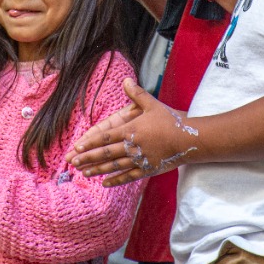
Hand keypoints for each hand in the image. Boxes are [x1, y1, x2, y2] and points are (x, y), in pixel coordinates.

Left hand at [69, 78, 197, 186]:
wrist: (190, 140)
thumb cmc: (171, 120)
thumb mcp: (153, 104)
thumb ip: (137, 93)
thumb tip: (126, 79)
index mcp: (132, 130)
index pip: (106, 137)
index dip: (90, 142)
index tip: (77, 147)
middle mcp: (133, 146)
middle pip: (106, 153)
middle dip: (88, 158)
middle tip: (73, 162)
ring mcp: (140, 160)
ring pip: (115, 166)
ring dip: (98, 169)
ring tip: (84, 172)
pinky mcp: (148, 170)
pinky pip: (129, 176)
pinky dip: (116, 180)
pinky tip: (105, 183)